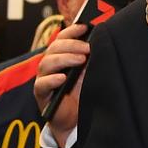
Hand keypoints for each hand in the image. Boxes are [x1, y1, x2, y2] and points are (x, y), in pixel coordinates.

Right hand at [33, 24, 88, 145]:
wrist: (77, 119)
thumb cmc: (84, 93)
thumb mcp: (91, 73)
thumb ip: (93, 59)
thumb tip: (106, 42)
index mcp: (62, 57)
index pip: (62, 39)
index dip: (71, 31)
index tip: (84, 27)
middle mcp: (51, 66)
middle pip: (54, 49)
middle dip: (71, 45)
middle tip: (87, 48)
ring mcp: (45, 79)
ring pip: (47, 63)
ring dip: (64, 59)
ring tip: (80, 60)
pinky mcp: (42, 95)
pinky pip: (42, 85)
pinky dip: (52, 80)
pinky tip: (63, 78)